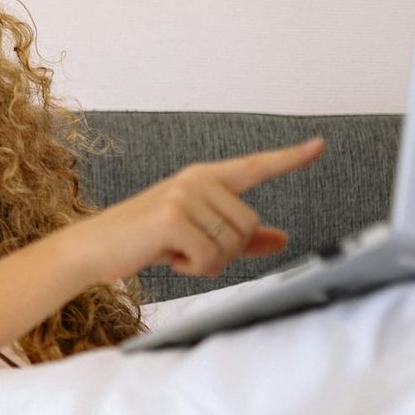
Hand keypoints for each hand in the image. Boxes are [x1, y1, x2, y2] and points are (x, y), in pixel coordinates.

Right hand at [82, 137, 325, 281]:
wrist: (95, 247)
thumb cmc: (146, 239)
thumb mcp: (197, 235)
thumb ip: (242, 238)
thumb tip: (283, 239)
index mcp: (205, 178)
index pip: (255, 167)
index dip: (290, 159)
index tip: (320, 146)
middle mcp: (197, 179)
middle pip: (249, 225)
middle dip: (224, 251)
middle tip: (188, 250)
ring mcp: (184, 195)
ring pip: (231, 244)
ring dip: (206, 262)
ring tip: (174, 250)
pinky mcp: (172, 217)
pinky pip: (209, 256)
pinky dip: (191, 267)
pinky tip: (165, 255)